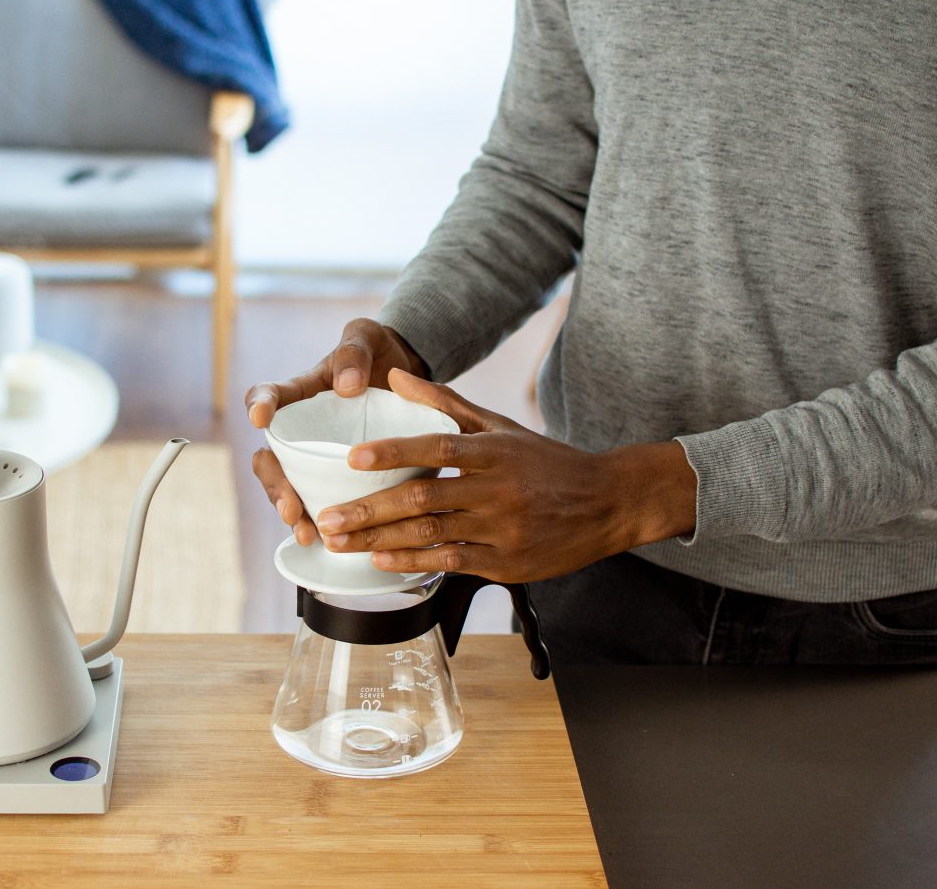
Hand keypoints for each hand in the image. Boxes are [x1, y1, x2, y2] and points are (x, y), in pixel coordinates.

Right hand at [247, 319, 428, 545]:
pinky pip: (320, 500)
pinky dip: (321, 521)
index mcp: (302, 392)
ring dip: (293, 512)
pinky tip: (329, 541)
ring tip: (305, 532)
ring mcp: (316, 455)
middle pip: (271, 459)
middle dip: (275, 485)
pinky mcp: (336, 474)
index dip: (259, 405)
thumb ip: (353, 352)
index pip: (269, 397)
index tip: (259, 417)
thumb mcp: (366, 337)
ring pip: (290, 487)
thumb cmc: (378, 351)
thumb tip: (345, 386)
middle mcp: (302, 428)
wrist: (408, 376)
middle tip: (290, 506)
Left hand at [314, 369, 698, 583]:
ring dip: (380, 541)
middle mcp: (496, 489)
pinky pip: (451, 563)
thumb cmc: (547, 462)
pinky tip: (382, 561)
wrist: (608, 503)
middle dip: (369, 510)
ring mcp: (501, 529)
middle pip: (423, 498)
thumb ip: (443, 401)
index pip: (436, 446)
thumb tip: (395, 374)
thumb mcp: (499, 425)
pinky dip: (413, 563)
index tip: (354, 458)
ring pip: (431, 535)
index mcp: (493, 451)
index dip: (393, 452)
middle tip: (329, 516)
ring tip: (342, 541)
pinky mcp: (505, 562)